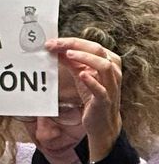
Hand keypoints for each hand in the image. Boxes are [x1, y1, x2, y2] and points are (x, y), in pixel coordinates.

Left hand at [46, 37, 122, 161]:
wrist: (101, 122)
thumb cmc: (91, 95)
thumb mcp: (80, 75)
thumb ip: (71, 62)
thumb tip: (55, 48)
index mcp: (108, 62)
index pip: (91, 45)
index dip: (71, 41)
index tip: (52, 42)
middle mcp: (113, 72)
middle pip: (98, 51)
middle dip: (75, 45)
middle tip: (55, 45)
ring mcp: (111, 86)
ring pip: (105, 66)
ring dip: (86, 58)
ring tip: (68, 54)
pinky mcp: (105, 101)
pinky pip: (101, 90)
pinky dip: (92, 81)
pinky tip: (82, 74)